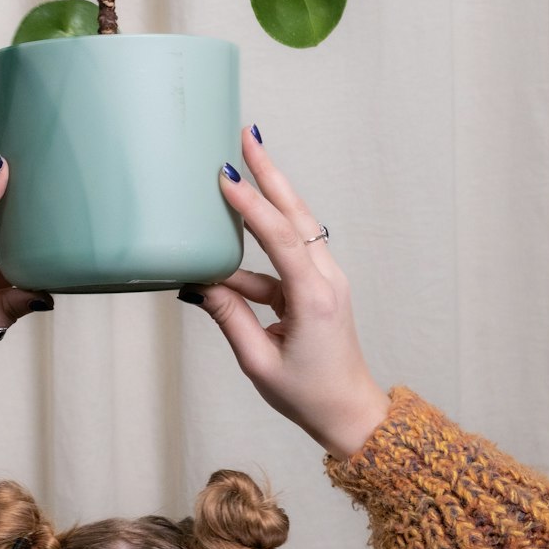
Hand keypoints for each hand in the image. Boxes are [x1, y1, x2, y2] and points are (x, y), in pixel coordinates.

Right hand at [179, 127, 388, 459]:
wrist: (351, 414)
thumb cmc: (308, 397)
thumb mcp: (258, 362)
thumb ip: (228, 316)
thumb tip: (198, 280)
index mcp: (315, 300)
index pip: (281, 240)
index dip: (252, 207)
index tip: (227, 177)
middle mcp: (326, 280)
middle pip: (296, 214)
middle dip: (270, 172)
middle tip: (248, 134)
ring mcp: (324, 279)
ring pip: (294, 225)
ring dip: (268, 193)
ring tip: (241, 161)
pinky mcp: (316, 285)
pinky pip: (285, 252)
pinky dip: (260, 237)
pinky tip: (230, 232)